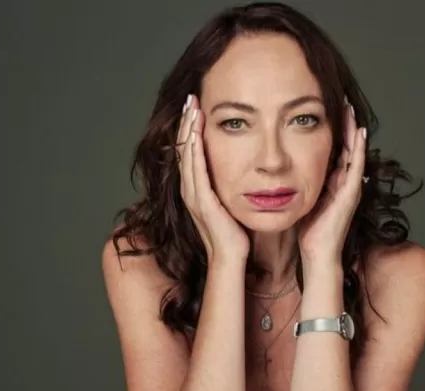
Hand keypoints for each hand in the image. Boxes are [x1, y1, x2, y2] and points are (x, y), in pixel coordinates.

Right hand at [177, 95, 249, 263]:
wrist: (230, 257)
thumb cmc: (233, 233)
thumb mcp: (229, 202)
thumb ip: (228, 185)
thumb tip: (241, 169)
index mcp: (195, 188)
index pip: (189, 151)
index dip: (190, 129)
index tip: (195, 107)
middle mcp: (189, 189)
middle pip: (183, 148)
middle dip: (186, 122)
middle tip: (190, 98)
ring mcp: (193, 195)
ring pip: (186, 155)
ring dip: (187, 130)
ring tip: (191, 108)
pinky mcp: (201, 202)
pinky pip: (195, 171)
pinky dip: (194, 151)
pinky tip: (195, 134)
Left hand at [297, 100, 367, 263]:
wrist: (317, 254)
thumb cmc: (308, 231)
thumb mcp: (301, 200)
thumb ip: (297, 186)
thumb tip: (280, 172)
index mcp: (332, 183)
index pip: (334, 151)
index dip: (333, 132)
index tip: (325, 110)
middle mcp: (344, 183)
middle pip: (346, 147)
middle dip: (345, 125)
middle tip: (341, 101)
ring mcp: (350, 187)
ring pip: (354, 152)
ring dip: (354, 130)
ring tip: (351, 109)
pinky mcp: (351, 194)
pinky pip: (357, 166)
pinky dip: (359, 149)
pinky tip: (360, 132)